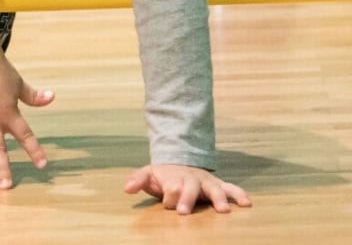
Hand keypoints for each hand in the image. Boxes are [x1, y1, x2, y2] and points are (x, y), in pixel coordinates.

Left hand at [125, 164, 251, 213]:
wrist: (180, 163)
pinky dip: (239, 194)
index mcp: (175, 178)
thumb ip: (138, 180)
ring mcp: (206, 182)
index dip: (170, 196)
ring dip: (218, 198)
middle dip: (187, 198)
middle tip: (183, 211)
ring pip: (213, 188)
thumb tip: (127, 189)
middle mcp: (192, 179)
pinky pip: (231, 188)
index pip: (172, 187)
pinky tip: (247, 203)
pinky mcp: (218, 185)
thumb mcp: (149, 174)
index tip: (168, 205)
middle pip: (190, 187)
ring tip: (223, 210)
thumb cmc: (164, 176)